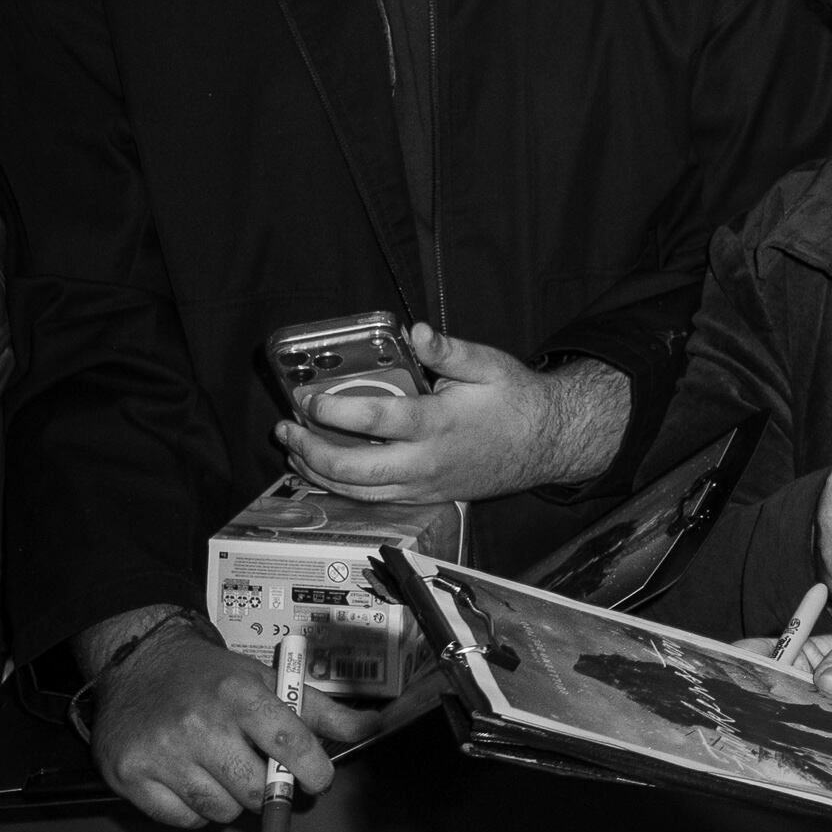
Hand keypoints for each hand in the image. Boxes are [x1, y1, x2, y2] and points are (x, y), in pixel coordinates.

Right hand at [89, 619, 336, 829]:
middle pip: (253, 790)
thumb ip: (319, 711)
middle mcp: (198, 722)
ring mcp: (161, 752)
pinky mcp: (130, 775)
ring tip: (218, 769)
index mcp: (238, 693)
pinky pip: (183, 820)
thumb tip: (371, 729)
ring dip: (228, 800)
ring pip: (219, 810)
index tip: (316, 778)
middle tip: (256, 771)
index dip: (311, 771)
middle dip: (264, 789)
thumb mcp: (266, 680)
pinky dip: (193, 810)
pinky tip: (189, 779)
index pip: (289, 744)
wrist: (141, 661)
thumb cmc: (212, 677)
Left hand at [281, 326, 622, 504]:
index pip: (378, 421)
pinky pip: (375, 500)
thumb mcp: (488, 363)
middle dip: (312, 452)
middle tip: (285, 429)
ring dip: (319, 474)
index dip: (337, 410)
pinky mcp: (425, 498)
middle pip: (357, 470)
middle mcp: (427, 462)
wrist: (546, 443)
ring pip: (361, 492)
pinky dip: (342, 488)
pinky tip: (322, 471)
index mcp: (440, 424)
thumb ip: (448, 350)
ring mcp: (425, 486)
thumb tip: (415, 330)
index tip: (307, 398)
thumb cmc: (515, 399)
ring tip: (293, 451)